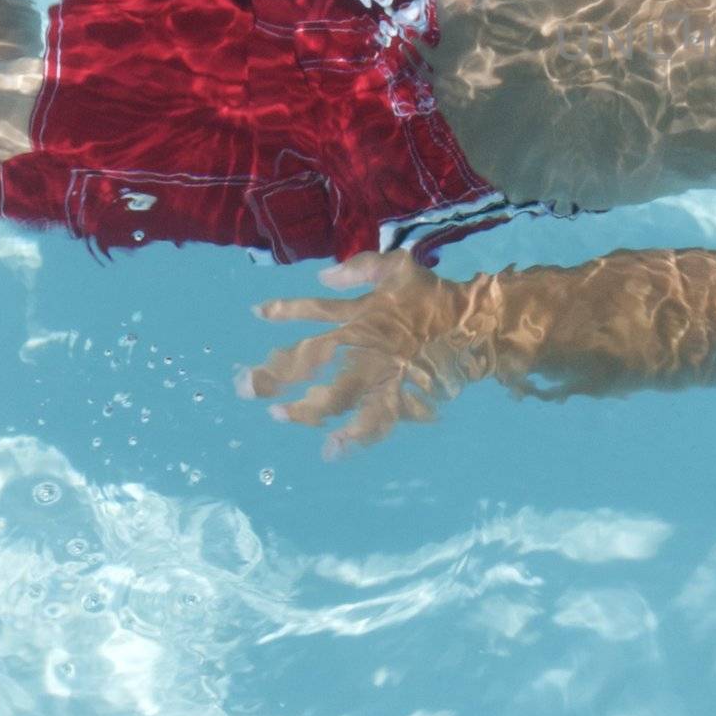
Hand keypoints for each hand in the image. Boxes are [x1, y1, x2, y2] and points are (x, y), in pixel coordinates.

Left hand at [237, 250, 501, 457]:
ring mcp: (376, 374)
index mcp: (358, 315)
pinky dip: (352, 437)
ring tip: (279, 418)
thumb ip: (359, 269)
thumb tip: (323, 278)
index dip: (285, 311)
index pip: (313, 312)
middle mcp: (359, 346)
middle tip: (244, 388)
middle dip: (275, 375)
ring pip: (333, 397)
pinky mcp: (396, 394)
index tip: (257, 313)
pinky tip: (333, 449)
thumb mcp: (398, 267)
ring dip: (303, 409)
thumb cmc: (433, 294)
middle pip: (309, 362)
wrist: (472, 324)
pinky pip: (371, 420)